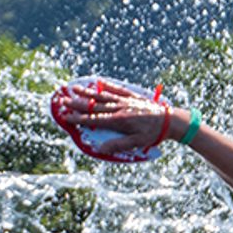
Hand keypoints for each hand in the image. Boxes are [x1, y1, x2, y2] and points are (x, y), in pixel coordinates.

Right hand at [55, 80, 171, 154]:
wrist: (170, 120)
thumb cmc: (153, 134)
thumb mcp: (136, 143)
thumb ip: (117, 145)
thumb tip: (99, 150)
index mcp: (118, 121)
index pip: (94, 119)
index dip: (78, 118)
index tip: (65, 116)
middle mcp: (119, 108)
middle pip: (94, 105)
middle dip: (77, 103)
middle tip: (62, 101)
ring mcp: (126, 101)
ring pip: (103, 95)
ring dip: (88, 92)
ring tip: (74, 87)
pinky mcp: (133, 96)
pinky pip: (117, 89)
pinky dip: (107, 85)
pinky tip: (99, 82)